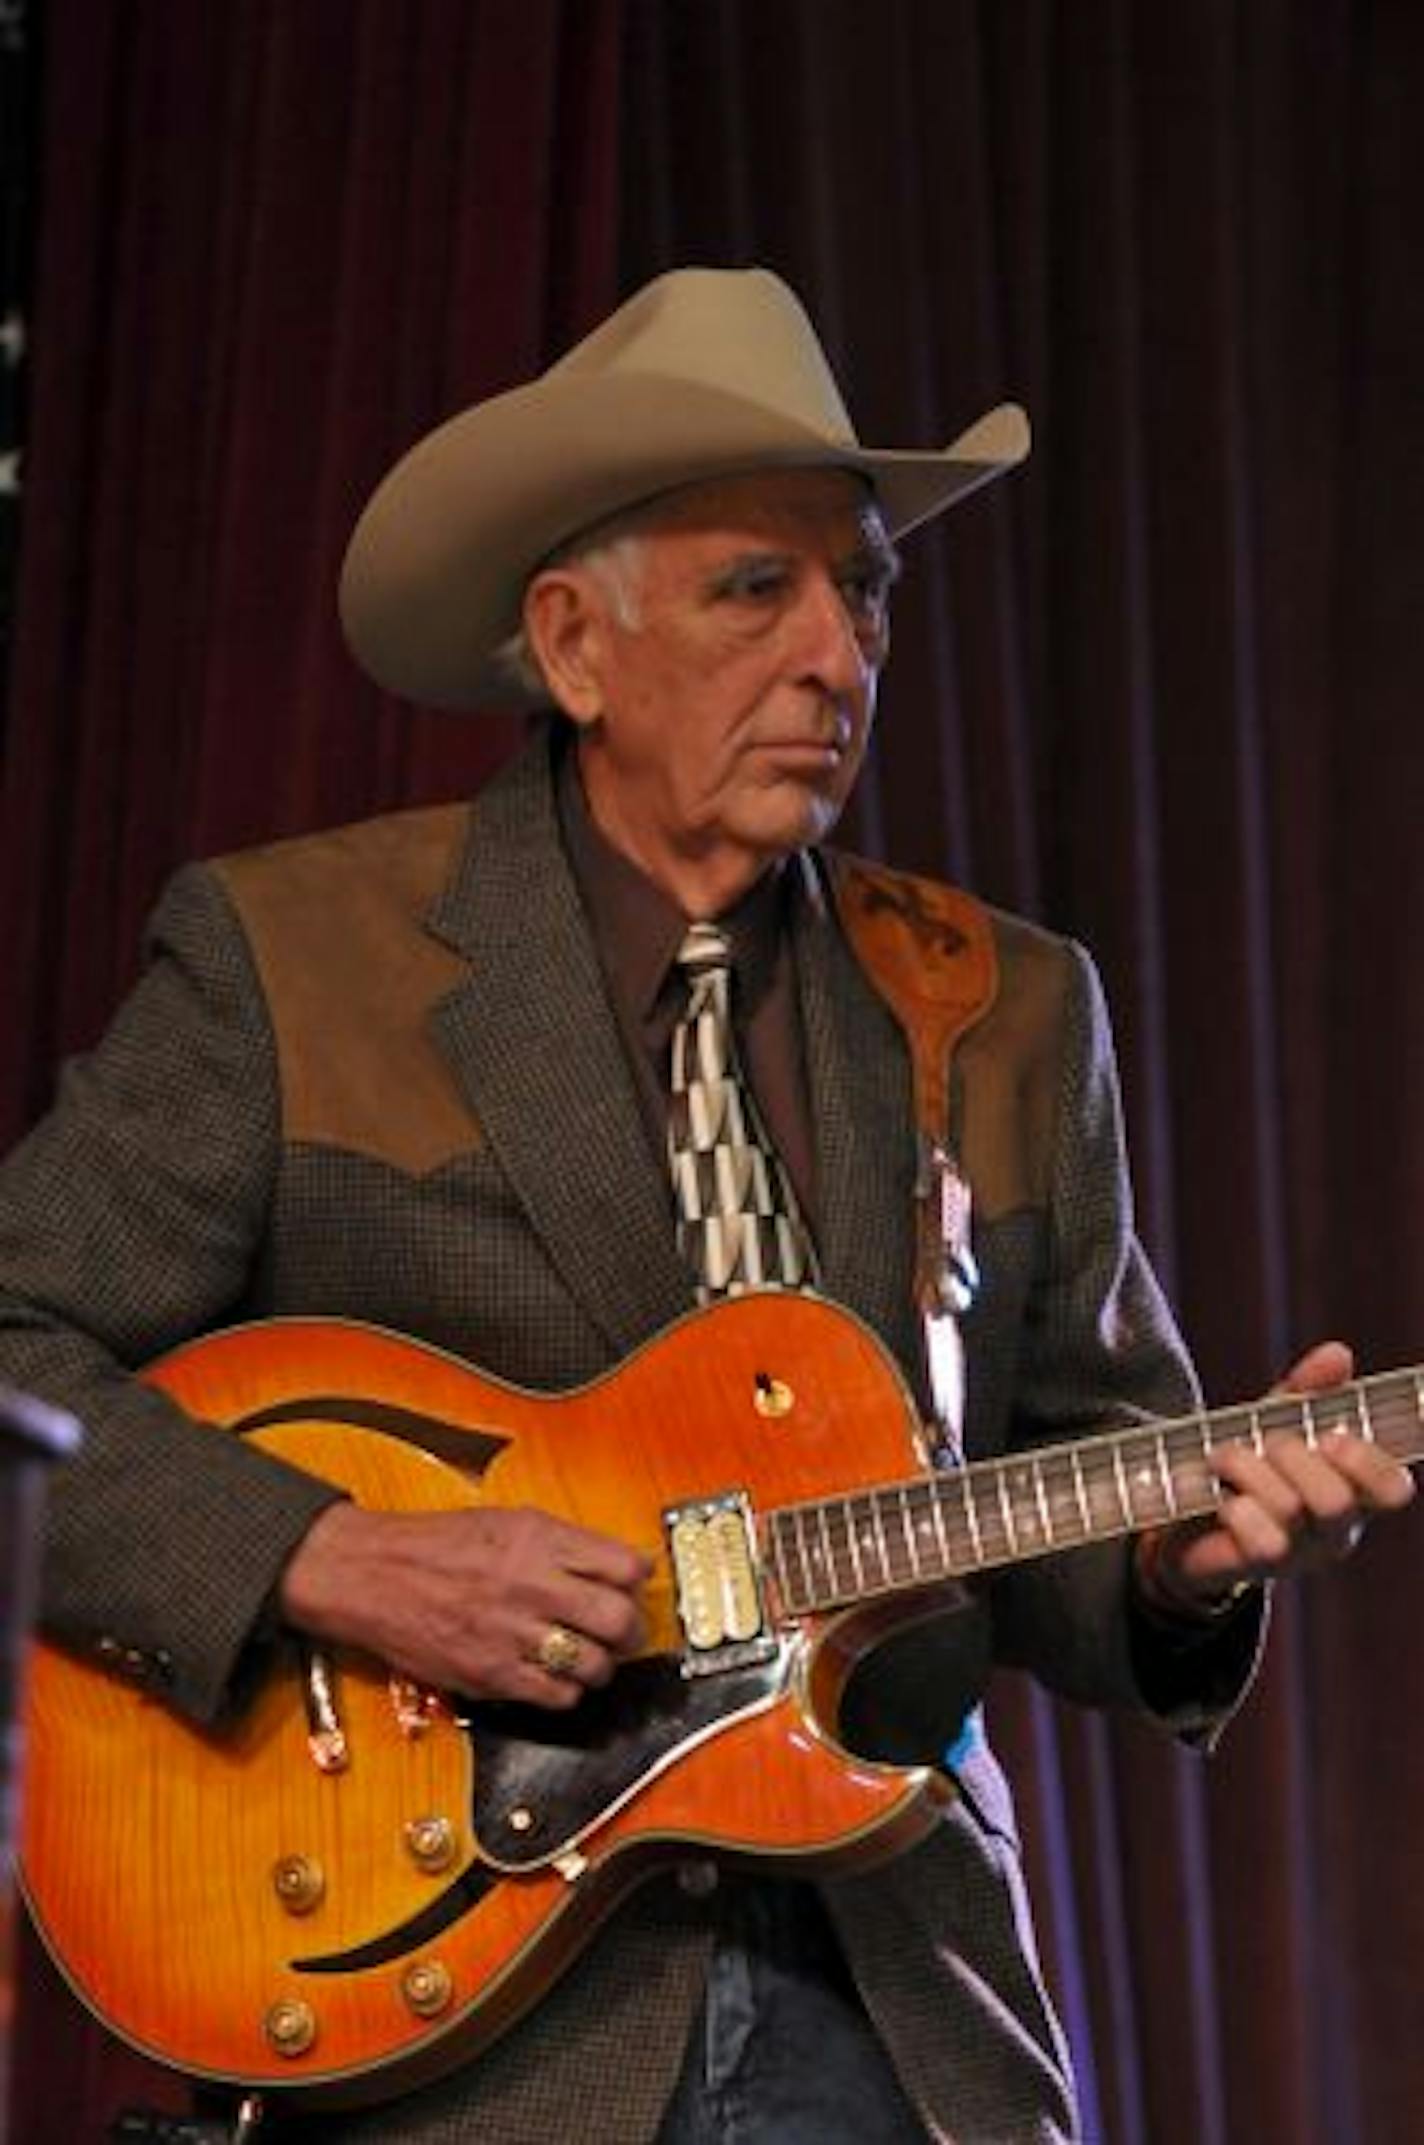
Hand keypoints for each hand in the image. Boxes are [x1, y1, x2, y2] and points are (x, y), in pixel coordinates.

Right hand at [278, 1501, 650, 1708]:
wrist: (373, 1574)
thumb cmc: (437, 1545)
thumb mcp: (507, 1521)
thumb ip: (561, 1542)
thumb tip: (614, 1564)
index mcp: (539, 1540)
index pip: (624, 1565)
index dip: (639, 1580)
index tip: (635, 1586)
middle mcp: (532, 1585)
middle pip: (618, 1619)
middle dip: (632, 1630)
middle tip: (626, 1632)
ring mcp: (513, 1633)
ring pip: (594, 1664)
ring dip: (601, 1665)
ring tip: (591, 1658)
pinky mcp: (492, 1674)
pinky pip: (556, 1695)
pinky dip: (567, 1691)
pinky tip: (557, 1677)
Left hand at [1140, 1341, 1415, 1616]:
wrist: (1187, 1518)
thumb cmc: (1247, 1465)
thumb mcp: (1274, 1420)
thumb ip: (1306, 1390)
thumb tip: (1339, 1353)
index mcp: (1353, 1491)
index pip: (1393, 1488)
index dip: (1368, 1462)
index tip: (1331, 1437)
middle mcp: (1335, 1529)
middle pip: (1337, 1499)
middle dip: (1292, 1456)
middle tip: (1264, 1442)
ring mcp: (1300, 1555)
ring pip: (1291, 1509)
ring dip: (1249, 1470)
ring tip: (1223, 1457)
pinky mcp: (1258, 1568)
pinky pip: (1263, 1543)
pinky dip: (1238, 1511)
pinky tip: (1224, 1500)